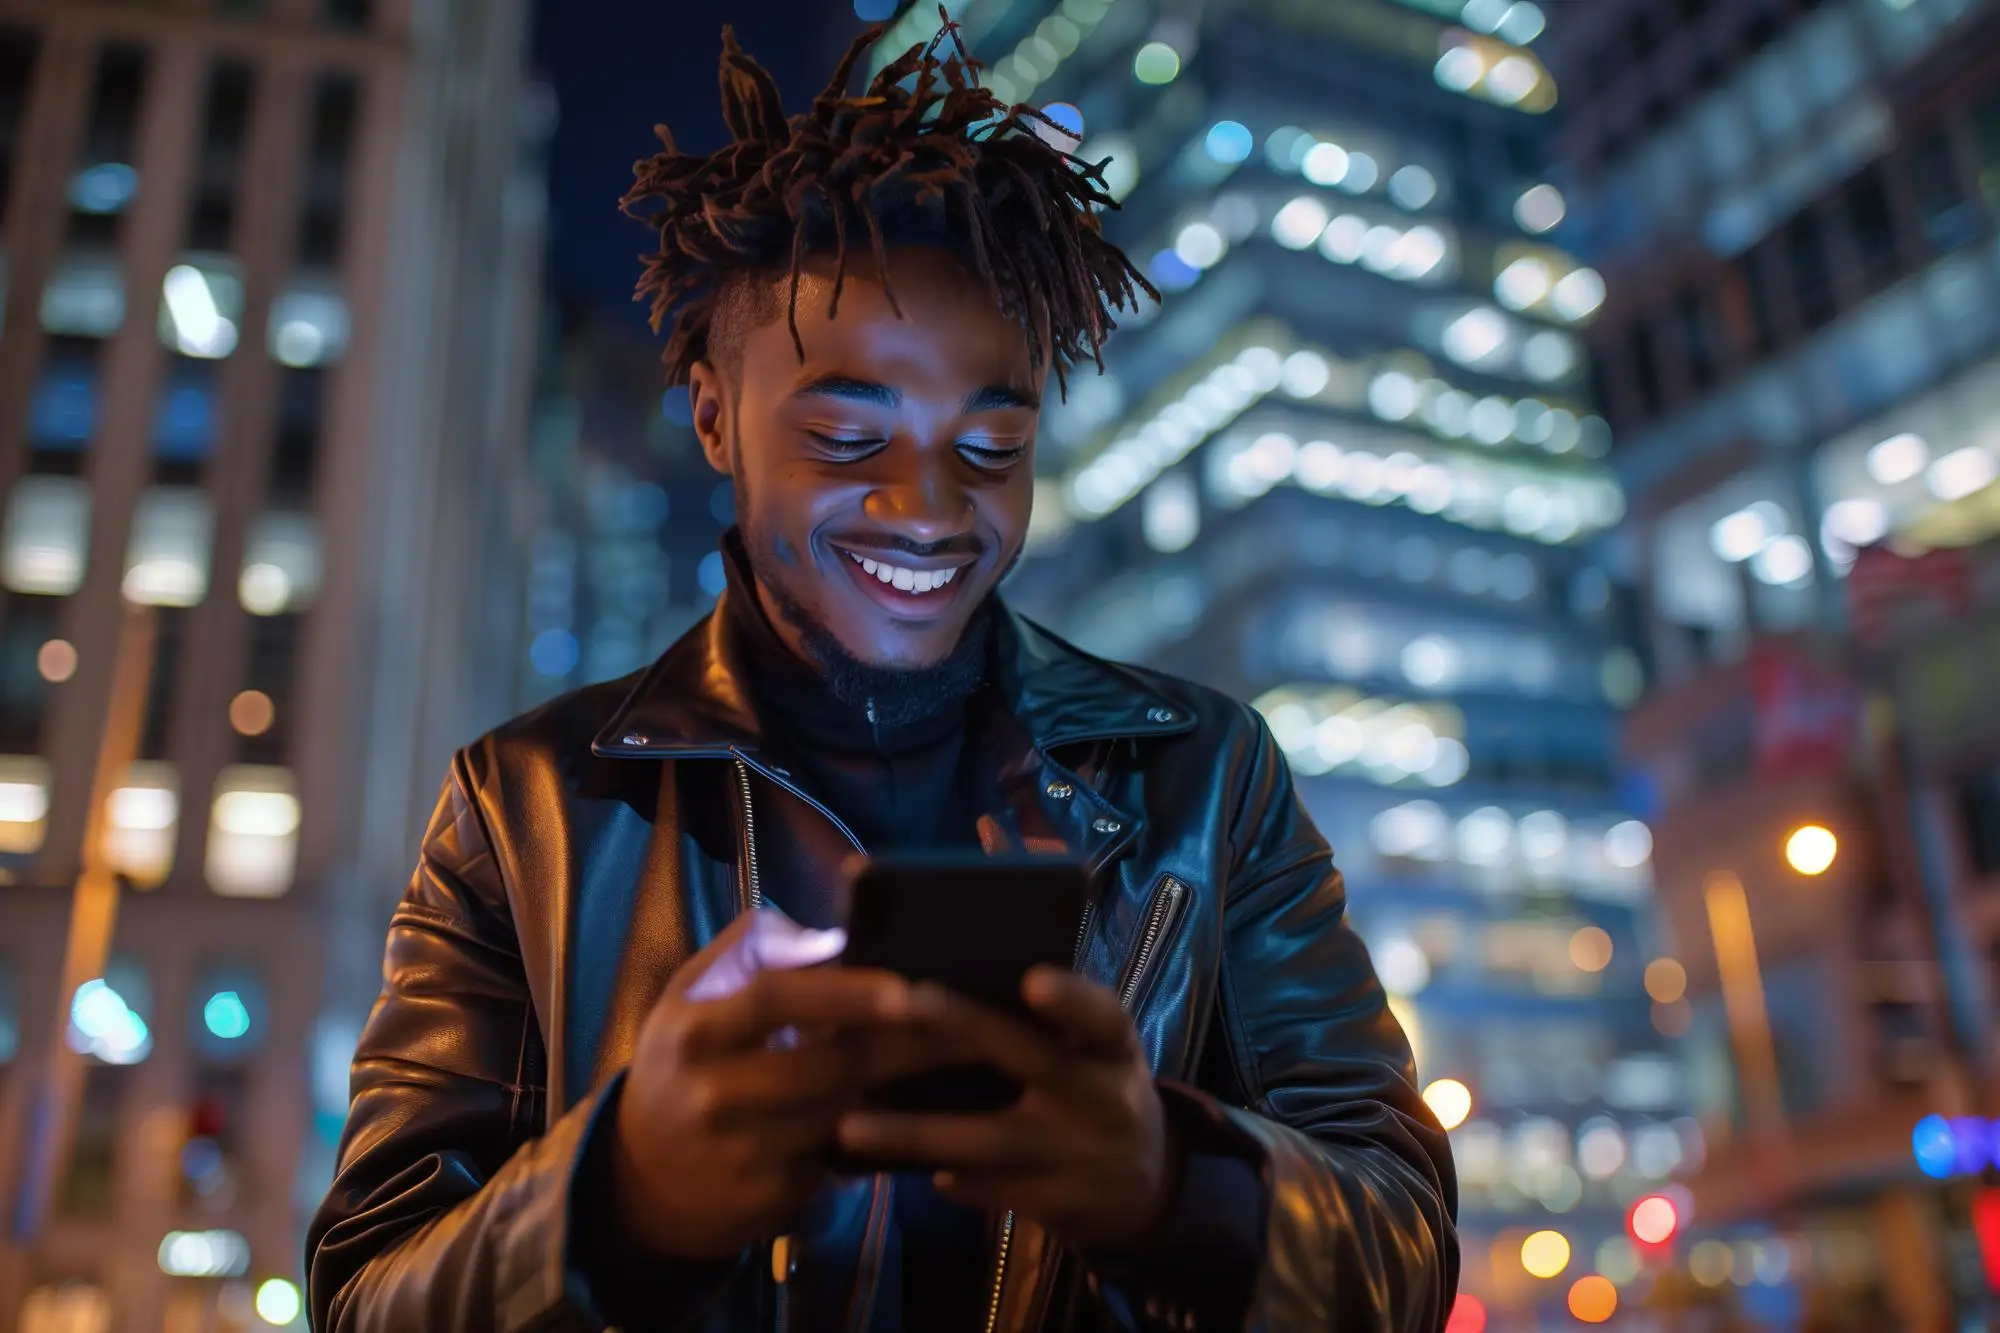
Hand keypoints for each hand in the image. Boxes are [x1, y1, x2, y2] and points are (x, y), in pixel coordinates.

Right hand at [612, 910, 945, 1259]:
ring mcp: (741, 1152)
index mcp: (695, 1029)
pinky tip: (929, 1116)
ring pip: (844, 1116)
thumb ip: (748, 954)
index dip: (844, 992)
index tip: (908, 986)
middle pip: (826, 1065)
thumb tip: (828, 932)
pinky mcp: (768, 1199)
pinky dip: (885, 1137)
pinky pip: (840, 1162)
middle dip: (907, 1047)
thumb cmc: (682, 1065)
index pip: (774, 1000)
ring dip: (907, 1090)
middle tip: (972, 1026)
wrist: (640, 1176)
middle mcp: (713, 1092)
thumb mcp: (688, 1000)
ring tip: (965, 1061)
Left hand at [835, 967, 1173, 1250]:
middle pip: (1032, 1059)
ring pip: (990, 1140)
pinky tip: (888, 1167)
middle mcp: (1105, 1098)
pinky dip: (942, 1175)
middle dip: (966, 1026)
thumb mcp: (1096, 1053)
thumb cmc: (1095, 1091)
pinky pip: (988, 1188)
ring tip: (850, 1126)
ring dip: (918, 1133)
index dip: (1072, 1000)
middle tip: (902, 1001)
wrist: (1144, 1187)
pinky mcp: (1057, 1204)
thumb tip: (951, 963)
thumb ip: (1044, 1023)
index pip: (1103, 1016)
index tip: (1032, 979)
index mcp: (1115, 1047)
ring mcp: (1081, 1156)